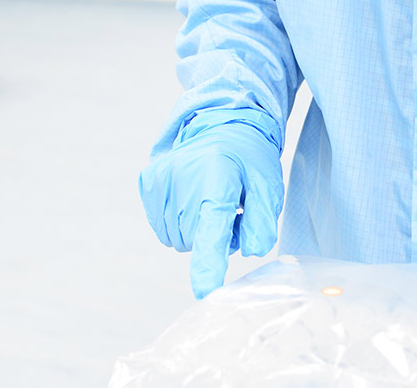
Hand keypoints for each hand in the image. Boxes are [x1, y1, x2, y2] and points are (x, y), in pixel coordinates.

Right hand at [138, 116, 283, 297]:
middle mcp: (182, 180)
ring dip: (195, 230)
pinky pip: (163, 228)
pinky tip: (192, 197)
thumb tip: (252, 250)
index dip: (209, 267)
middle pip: (194, 242)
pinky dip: (179, 221)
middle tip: (231, 211)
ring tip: (211, 201)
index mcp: (217, 180)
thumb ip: (263, 221)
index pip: (210, 232)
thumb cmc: (249, 159)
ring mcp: (161, 181)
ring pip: (177, 238)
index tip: (206, 292)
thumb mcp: (268, 185)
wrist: (221, 123)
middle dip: (213, 237)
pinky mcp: (148, 182)